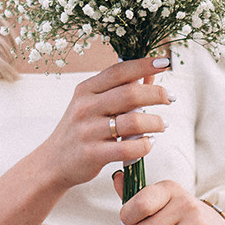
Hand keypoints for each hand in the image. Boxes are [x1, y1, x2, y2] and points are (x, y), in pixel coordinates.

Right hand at [37, 57, 171, 191]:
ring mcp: (88, 131)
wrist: (54, 162)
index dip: (144, 64)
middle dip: (157, 94)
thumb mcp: (93, 104)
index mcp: (86, 89)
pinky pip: (129, 148)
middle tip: (170, 98)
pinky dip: (145, 145)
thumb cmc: (81, 129)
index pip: (119, 71)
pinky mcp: (92, 154)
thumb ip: (120, 89)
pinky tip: (149, 143)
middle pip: (131, 94)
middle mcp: (85, 107)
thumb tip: (151, 74)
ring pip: (134, 122)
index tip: (165, 62)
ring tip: (162, 125)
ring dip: (156, 122)